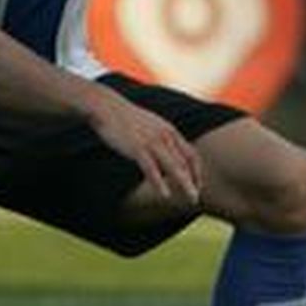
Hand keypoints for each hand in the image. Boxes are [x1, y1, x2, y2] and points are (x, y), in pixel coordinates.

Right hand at [88, 91, 201, 207]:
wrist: (107, 107)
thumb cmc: (127, 119)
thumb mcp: (151, 126)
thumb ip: (161, 138)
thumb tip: (166, 154)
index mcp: (170, 131)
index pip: (191, 154)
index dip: (196, 171)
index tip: (197, 185)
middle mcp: (165, 136)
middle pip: (185, 162)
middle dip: (193, 181)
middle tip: (196, 199)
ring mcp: (152, 142)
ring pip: (174, 166)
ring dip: (184, 184)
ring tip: (191, 198)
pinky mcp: (138, 148)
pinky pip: (152, 168)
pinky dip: (159, 183)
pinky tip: (165, 195)